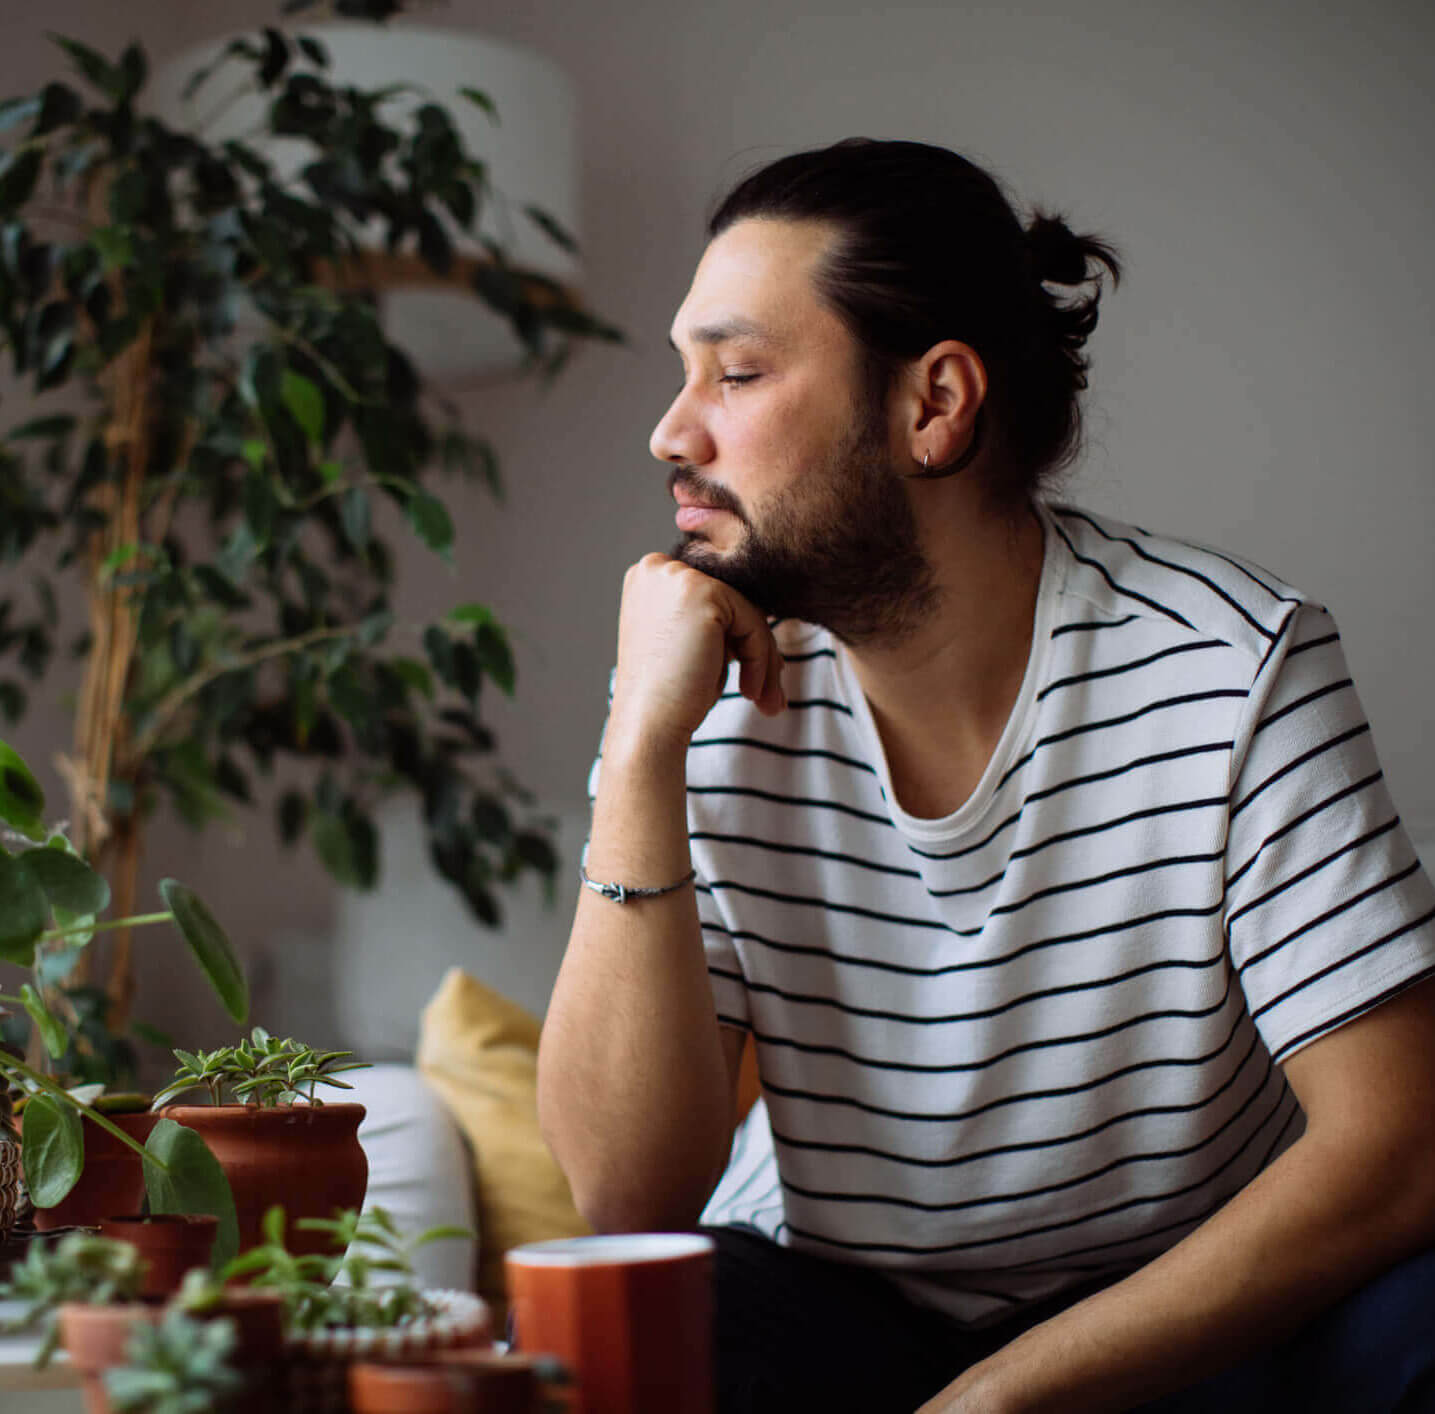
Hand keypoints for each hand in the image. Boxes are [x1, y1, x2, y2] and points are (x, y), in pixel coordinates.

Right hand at [607, 553, 784, 751]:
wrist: (648, 724)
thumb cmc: (667, 695)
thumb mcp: (688, 644)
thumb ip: (714, 620)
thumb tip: (764, 615)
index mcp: (647, 578)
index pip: (713, 598)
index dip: (736, 637)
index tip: (755, 676)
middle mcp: (657, 569)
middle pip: (731, 601)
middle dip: (756, 649)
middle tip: (770, 695)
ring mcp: (676, 576)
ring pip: (746, 612)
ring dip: (763, 660)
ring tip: (766, 700)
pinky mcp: (701, 591)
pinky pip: (752, 622)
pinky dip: (760, 660)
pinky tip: (750, 691)